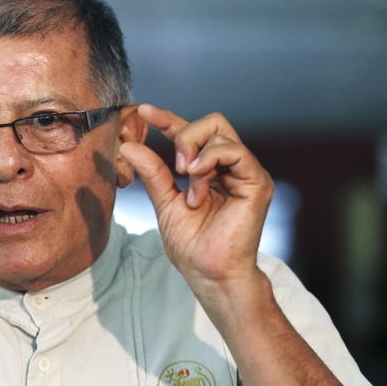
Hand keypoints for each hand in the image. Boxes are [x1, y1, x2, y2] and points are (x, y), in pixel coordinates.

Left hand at [119, 104, 273, 321]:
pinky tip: (197, 179)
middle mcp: (230, 168)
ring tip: (188, 185)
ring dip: (194, 154)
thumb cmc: (192, 246)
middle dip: (184, 133)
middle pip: (212, 122)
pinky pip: (235, 151)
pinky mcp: (257, 182)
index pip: (190, 133)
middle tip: (175, 165)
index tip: (144, 111)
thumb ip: (152, 173)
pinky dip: (210, 159)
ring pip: (220, 133)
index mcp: (208, 171)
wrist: (210, 274)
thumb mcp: (164, 203)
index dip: (168, 119)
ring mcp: (246, 173)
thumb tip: (129, 145)